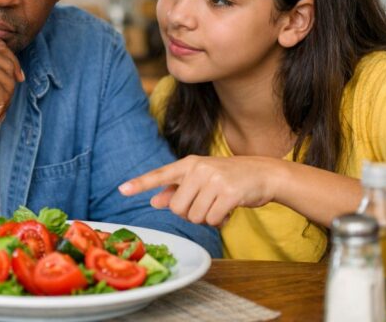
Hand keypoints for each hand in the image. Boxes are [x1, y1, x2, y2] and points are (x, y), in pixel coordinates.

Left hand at [118, 155, 281, 225]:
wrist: (263, 174)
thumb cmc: (228, 178)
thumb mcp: (201, 179)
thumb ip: (177, 190)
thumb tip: (154, 201)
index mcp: (189, 164)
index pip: (160, 174)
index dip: (140, 184)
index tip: (122, 189)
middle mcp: (199, 169)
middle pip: (177, 208)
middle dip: (189, 214)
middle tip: (205, 205)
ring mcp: (214, 179)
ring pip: (194, 216)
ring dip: (206, 219)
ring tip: (218, 205)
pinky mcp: (229, 192)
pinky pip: (212, 219)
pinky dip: (219, 221)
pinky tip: (228, 210)